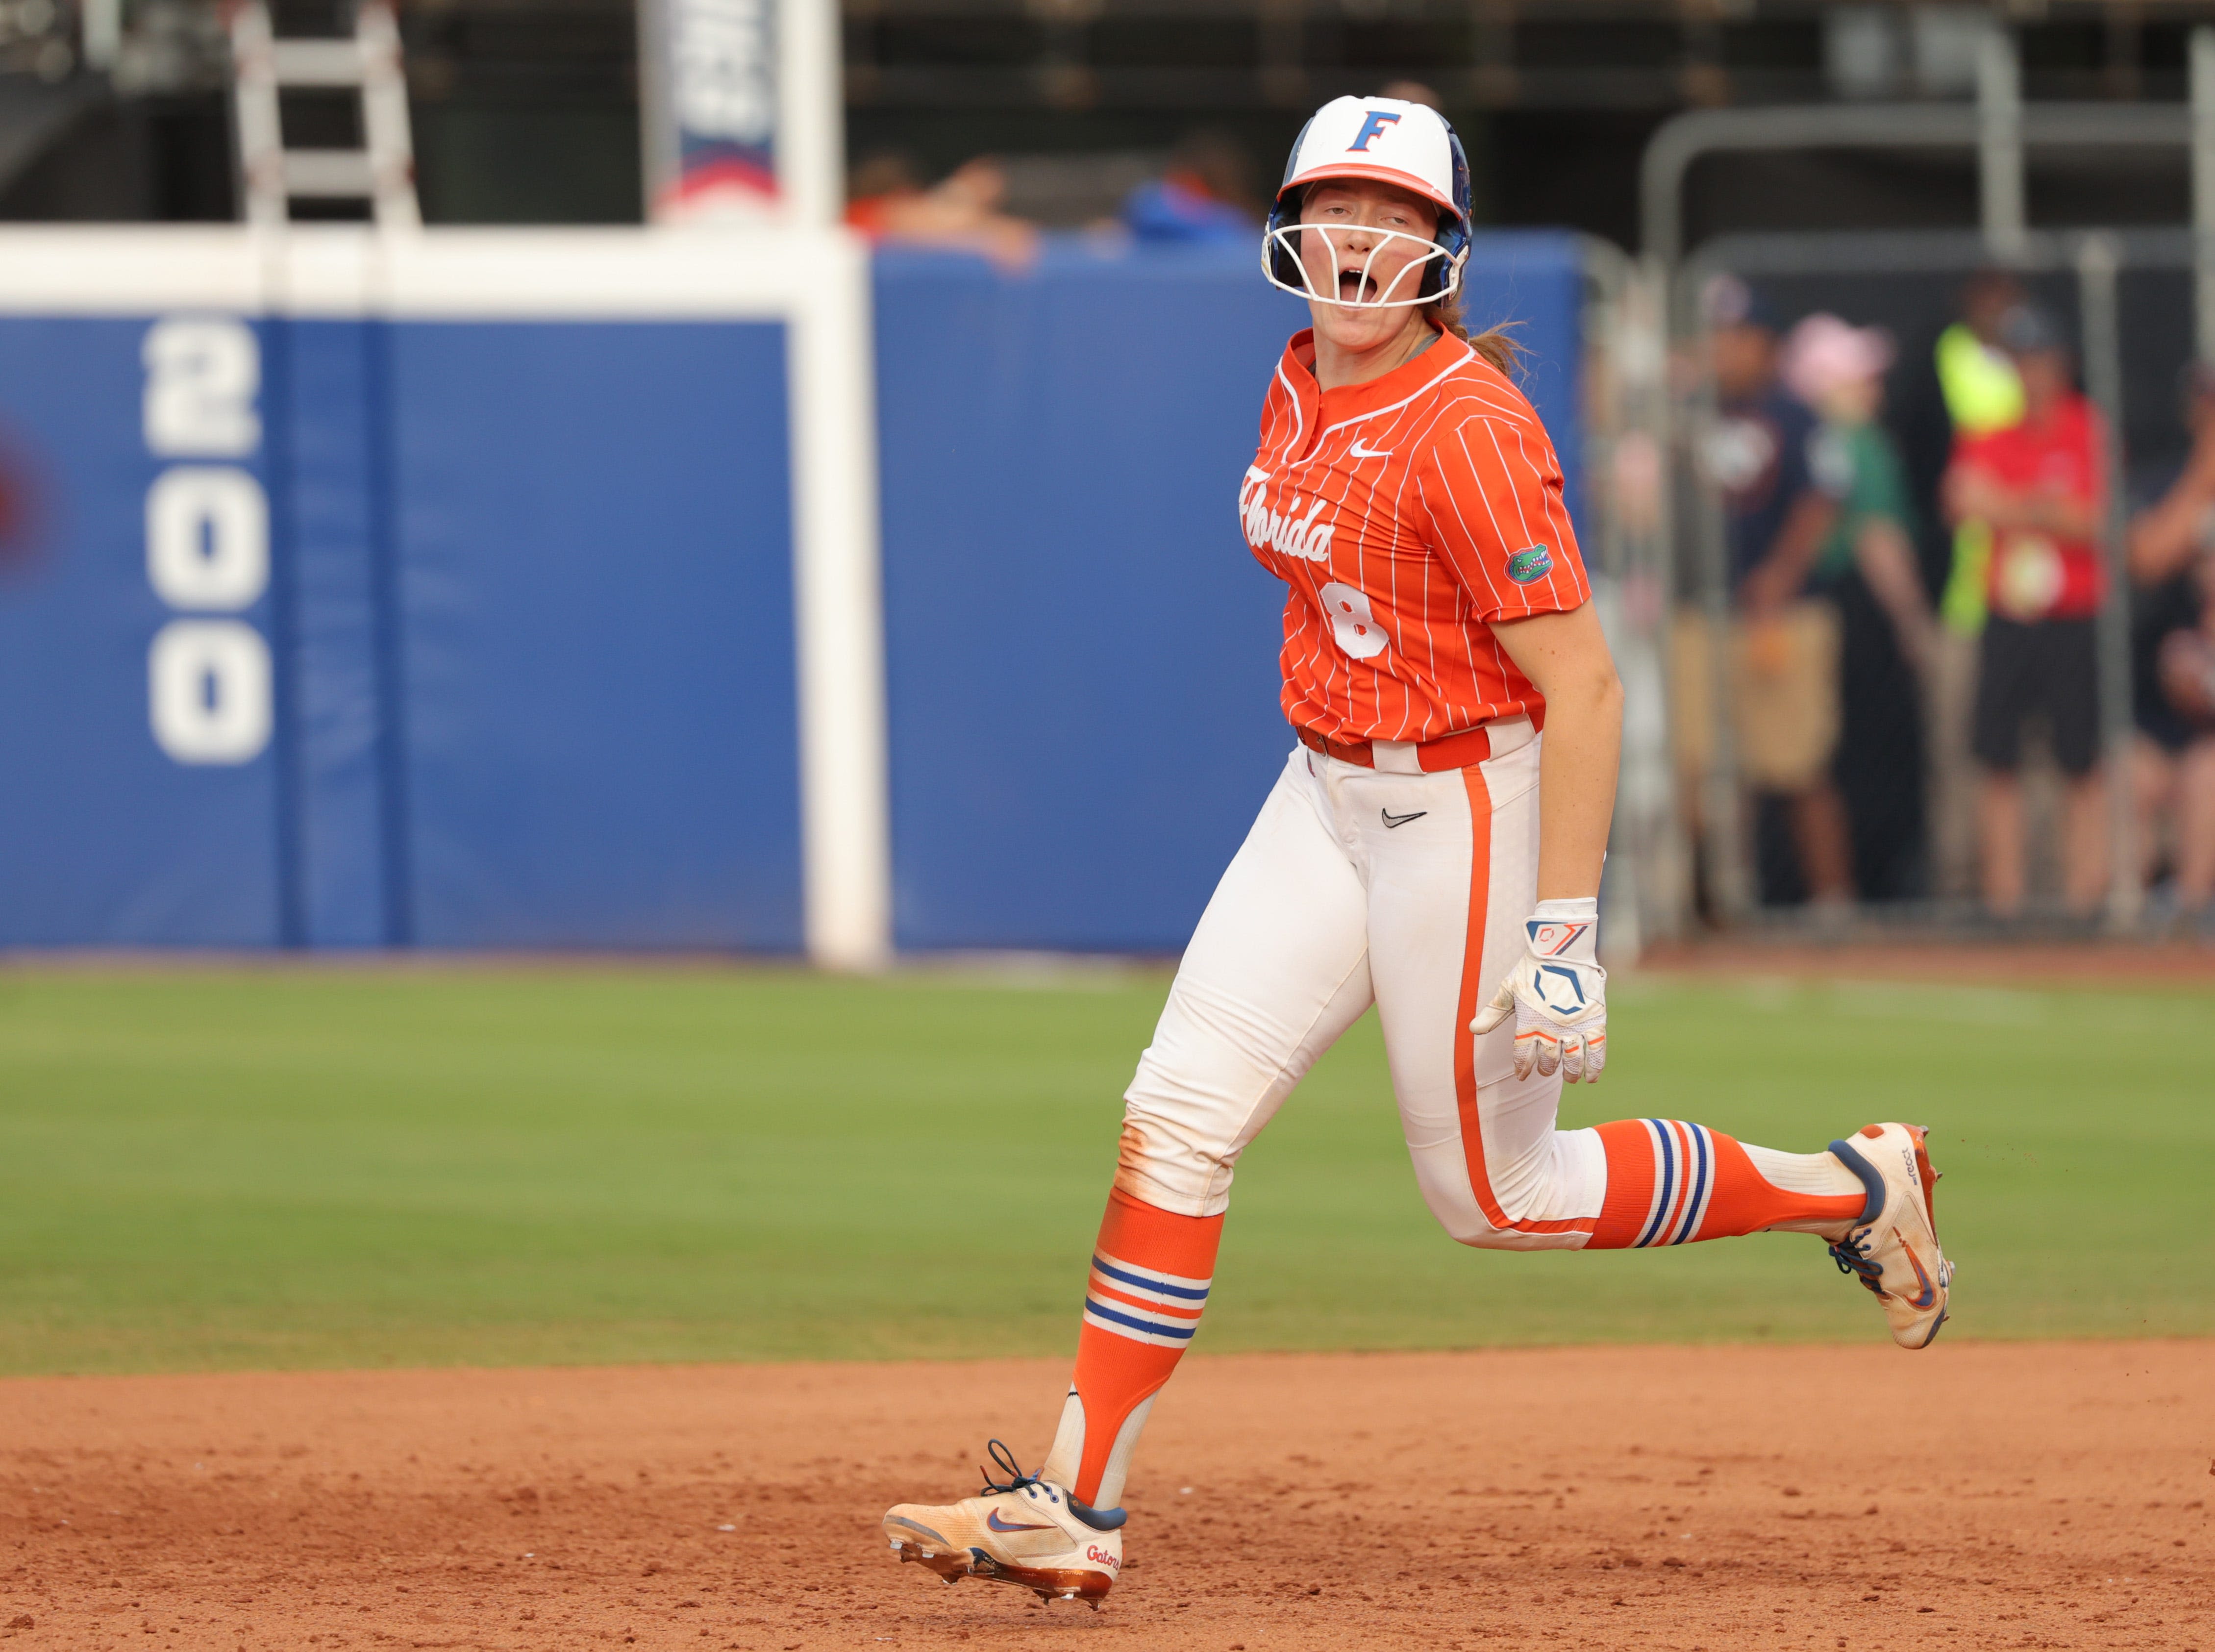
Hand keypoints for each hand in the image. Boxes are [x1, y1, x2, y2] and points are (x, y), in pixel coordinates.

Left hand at [1469, 900, 1607, 1082]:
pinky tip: (1591, 1077)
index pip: (1523, 1055)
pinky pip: (1596, 1050)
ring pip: (1572, 1061)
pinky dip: (1594, 1067)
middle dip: (1546, 1069)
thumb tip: (1473, 1029)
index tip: (1522, 1075)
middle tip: (1546, 1069)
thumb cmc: (1533, 968)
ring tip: (1569, 1077)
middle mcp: (1551, 1029)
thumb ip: (1493, 1012)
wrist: (1562, 950)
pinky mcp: (1594, 1021)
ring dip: (1570, 1073)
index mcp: (1529, 1023)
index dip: (1522, 1068)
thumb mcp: (1509, 988)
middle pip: (1548, 1061)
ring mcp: (1574, 1026)